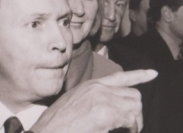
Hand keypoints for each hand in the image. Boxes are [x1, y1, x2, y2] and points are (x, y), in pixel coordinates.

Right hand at [30, 69, 157, 132]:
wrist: (46, 131)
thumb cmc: (57, 123)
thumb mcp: (74, 103)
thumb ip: (93, 99)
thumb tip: (110, 107)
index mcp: (90, 85)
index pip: (120, 76)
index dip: (139, 75)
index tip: (153, 73)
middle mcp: (98, 89)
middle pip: (133, 95)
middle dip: (136, 112)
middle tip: (129, 127)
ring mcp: (101, 99)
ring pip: (135, 106)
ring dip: (135, 122)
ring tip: (125, 130)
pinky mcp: (104, 114)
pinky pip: (131, 120)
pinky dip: (131, 129)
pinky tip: (121, 132)